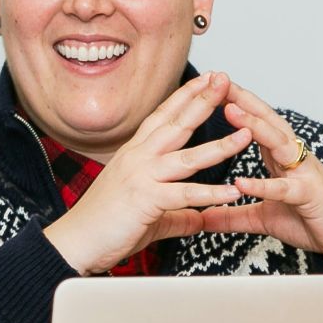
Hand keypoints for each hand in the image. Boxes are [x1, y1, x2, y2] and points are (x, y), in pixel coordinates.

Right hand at [41, 71, 248, 274]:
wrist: (75, 242)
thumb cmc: (103, 225)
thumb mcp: (148, 214)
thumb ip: (178, 215)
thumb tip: (199, 219)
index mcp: (134, 154)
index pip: (163, 117)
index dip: (185, 96)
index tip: (205, 81)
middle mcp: (138, 158)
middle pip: (176, 124)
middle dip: (203, 101)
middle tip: (224, 80)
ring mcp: (141, 177)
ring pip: (188, 157)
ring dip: (220, 145)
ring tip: (246, 133)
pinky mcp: (146, 200)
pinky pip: (185, 195)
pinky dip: (212, 194)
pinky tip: (234, 191)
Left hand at [197, 81, 322, 265]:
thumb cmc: (314, 220)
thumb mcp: (264, 219)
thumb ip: (233, 216)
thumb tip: (202, 218)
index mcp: (281, 158)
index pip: (257, 124)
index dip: (236, 104)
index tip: (210, 85)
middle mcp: (293, 158)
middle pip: (267, 121)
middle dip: (243, 100)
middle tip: (217, 79)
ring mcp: (303, 174)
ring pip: (278, 143)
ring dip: (254, 125)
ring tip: (229, 111)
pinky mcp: (310, 196)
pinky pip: (285, 189)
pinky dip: (263, 185)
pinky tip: (241, 182)